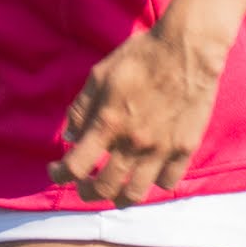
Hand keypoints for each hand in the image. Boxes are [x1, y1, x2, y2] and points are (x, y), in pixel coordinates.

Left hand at [57, 20, 226, 204]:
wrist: (188, 49)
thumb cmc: (141, 56)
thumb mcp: (100, 74)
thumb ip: (81, 107)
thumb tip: (70, 136)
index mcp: (108, 123)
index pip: (76, 166)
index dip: (60, 175)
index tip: (57, 171)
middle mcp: (133, 143)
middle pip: (104, 188)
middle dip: (87, 192)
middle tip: (85, 186)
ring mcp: (161, 149)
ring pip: (135, 194)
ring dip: (119, 197)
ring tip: (115, 191)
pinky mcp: (185, 148)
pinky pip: (167, 182)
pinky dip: (154, 183)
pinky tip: (149, 174)